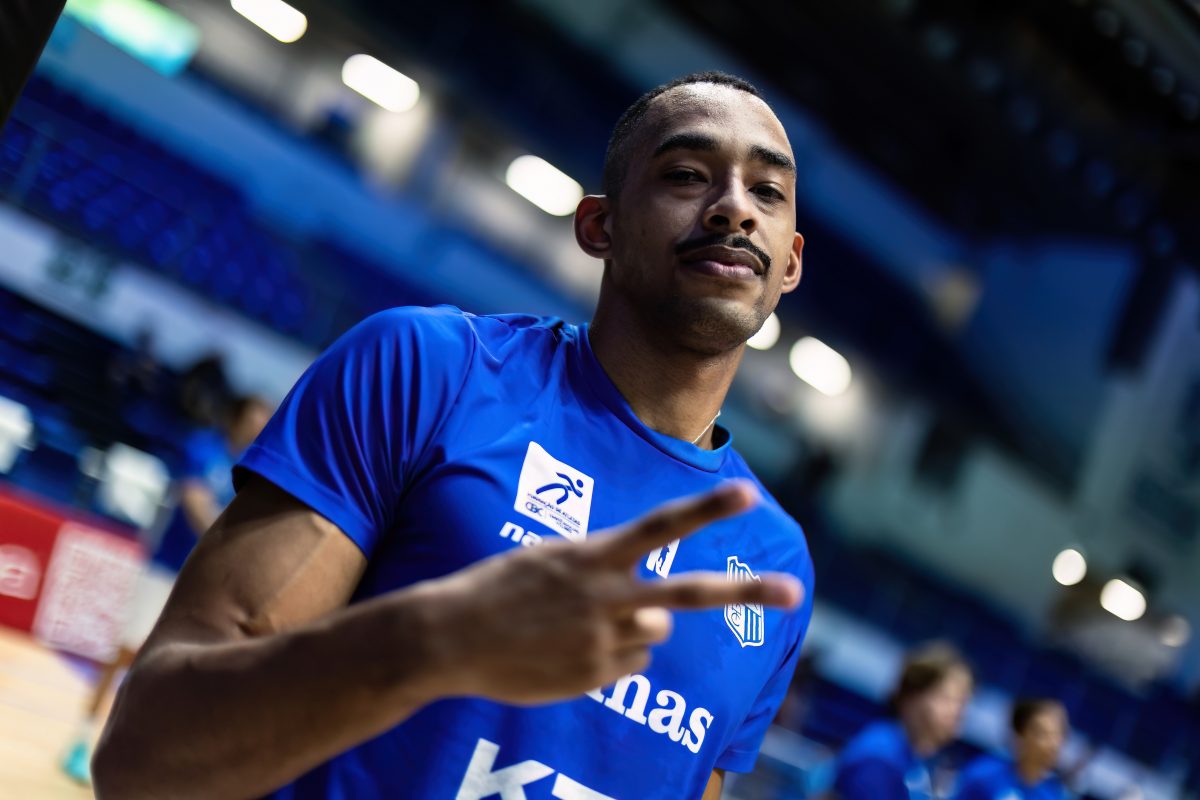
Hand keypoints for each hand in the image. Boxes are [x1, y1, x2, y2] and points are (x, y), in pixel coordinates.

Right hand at [426, 480, 803, 703]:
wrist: (448, 637)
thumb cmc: (498, 589)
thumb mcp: (549, 560)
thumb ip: (605, 575)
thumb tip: (659, 619)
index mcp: (592, 556)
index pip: (660, 527)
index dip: (706, 510)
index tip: (747, 496)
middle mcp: (606, 596)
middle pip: (689, 593)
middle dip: (744, 591)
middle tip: (793, 593)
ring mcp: (603, 640)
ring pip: (656, 632)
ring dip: (638, 626)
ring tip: (583, 622)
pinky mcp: (595, 676)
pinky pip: (631, 665)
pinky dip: (613, 657)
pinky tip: (569, 650)